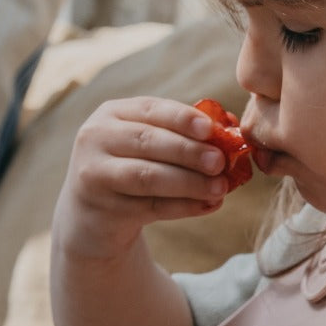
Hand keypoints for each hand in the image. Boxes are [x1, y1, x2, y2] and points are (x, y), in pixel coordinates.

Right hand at [54, 96, 231, 261]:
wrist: (94, 216)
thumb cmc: (134, 168)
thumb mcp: (148, 145)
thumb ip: (182, 134)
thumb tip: (232, 129)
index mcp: (112, 114)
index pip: (150, 109)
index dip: (181, 118)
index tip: (210, 128)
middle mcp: (96, 139)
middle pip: (148, 141)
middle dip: (188, 151)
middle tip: (220, 161)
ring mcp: (94, 174)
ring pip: (148, 176)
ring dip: (190, 182)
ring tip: (220, 187)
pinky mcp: (103, 209)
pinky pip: (150, 207)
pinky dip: (184, 206)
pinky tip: (209, 205)